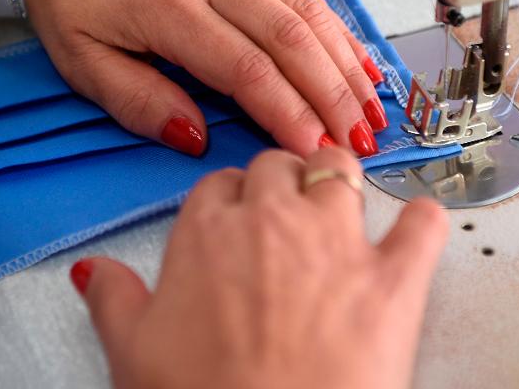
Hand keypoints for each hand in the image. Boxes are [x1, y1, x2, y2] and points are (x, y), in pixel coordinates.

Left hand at [26, 0, 388, 156]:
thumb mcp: (83, 63)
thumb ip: (139, 102)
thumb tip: (196, 137)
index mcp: (168, 6)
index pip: (246, 68)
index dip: (289, 113)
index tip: (314, 150)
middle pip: (291, 39)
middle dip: (333, 96)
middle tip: (358, 141)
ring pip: (307, 13)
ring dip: (345, 64)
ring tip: (370, 111)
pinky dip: (336, 30)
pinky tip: (358, 60)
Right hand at [69, 147, 447, 388]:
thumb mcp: (133, 352)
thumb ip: (115, 298)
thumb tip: (94, 272)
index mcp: (208, 231)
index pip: (218, 185)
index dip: (229, 199)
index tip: (234, 215)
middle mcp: (273, 220)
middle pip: (277, 166)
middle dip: (279, 181)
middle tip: (282, 210)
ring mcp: (337, 243)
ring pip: (340, 171)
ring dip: (339, 179)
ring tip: (339, 197)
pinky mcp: (393, 279)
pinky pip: (421, 228)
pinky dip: (424, 222)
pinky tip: (420, 222)